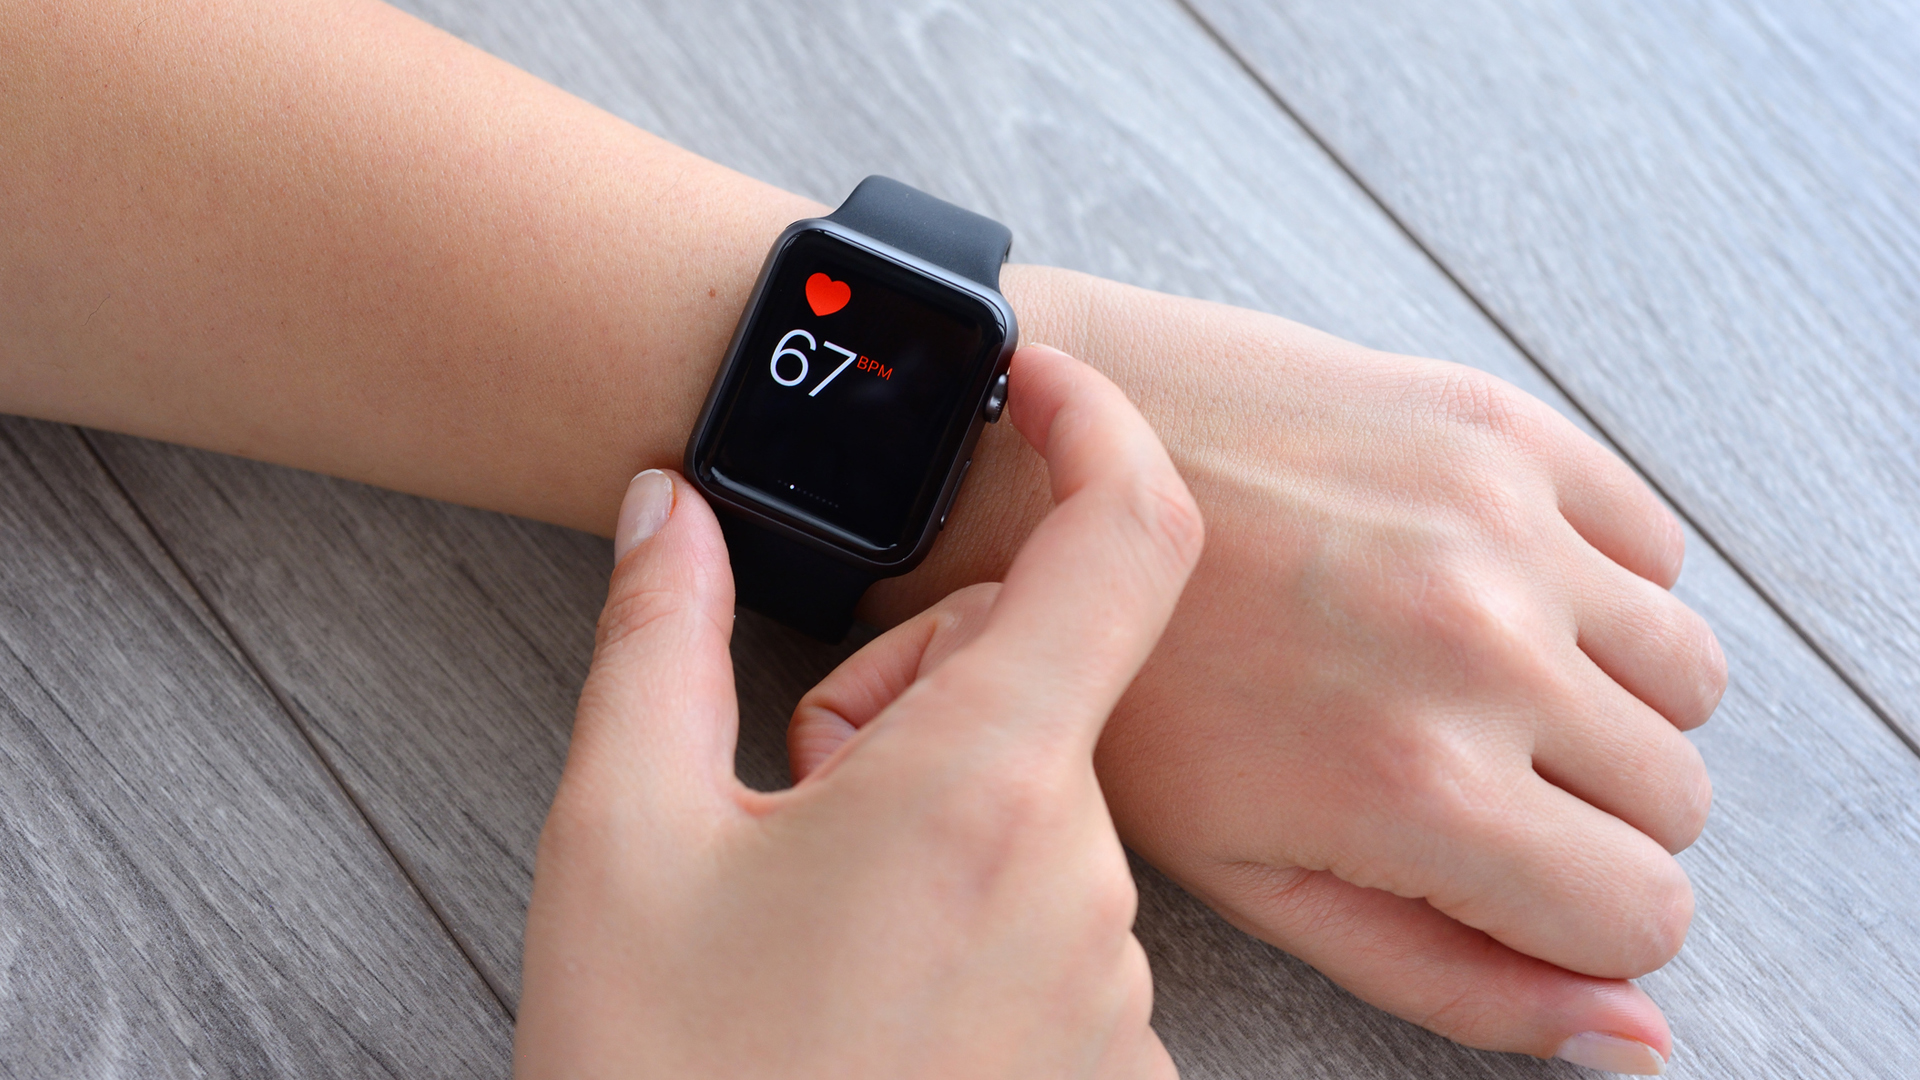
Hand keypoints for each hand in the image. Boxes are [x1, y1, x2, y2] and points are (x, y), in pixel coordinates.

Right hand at [515, 345, 1203, 1077]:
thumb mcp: (622, 838)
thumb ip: (657, 635)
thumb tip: (672, 503)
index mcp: (988, 792)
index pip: (1123, 546)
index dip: (1094, 429)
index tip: (1038, 381)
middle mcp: (1090, 886)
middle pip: (1040, 684)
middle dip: (920, 689)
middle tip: (797, 782)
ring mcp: (1115, 991)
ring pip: (1045, 803)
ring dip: (939, 802)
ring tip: (815, 906)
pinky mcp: (1113, 1070)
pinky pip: (1063, 914)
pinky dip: (976, 900)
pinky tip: (868, 979)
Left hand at [862, 269, 1725, 1073]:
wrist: (1030, 478)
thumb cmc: (1124, 694)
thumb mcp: (1253, 877)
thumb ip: (1450, 973)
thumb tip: (1633, 1040)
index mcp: (1416, 780)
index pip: (1645, 914)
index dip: (1574, 918)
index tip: (1502, 878)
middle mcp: (1481, 644)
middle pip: (1677, 797)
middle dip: (1589, 814)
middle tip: (1464, 772)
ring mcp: (1497, 520)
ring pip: (1690, 674)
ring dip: (1609, 701)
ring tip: (1474, 683)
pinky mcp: (1494, 425)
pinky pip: (1656, 544)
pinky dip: (1600, 586)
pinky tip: (1484, 590)